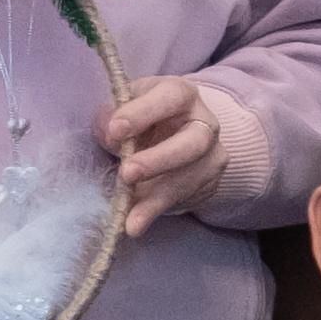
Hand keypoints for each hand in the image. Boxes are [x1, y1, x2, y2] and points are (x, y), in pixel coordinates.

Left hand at [99, 74, 241, 236]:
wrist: (170, 135)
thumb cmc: (140, 117)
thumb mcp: (122, 109)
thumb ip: (112, 118)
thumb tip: (109, 134)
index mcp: (180, 95)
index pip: (170, 98)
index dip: (143, 113)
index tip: (114, 130)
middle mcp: (204, 123)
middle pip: (194, 141)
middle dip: (160, 159)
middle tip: (128, 173)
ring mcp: (211, 154)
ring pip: (192, 175)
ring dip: (158, 196)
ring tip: (130, 215)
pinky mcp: (208, 181)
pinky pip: (185, 198)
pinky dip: (156, 211)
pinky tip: (135, 224)